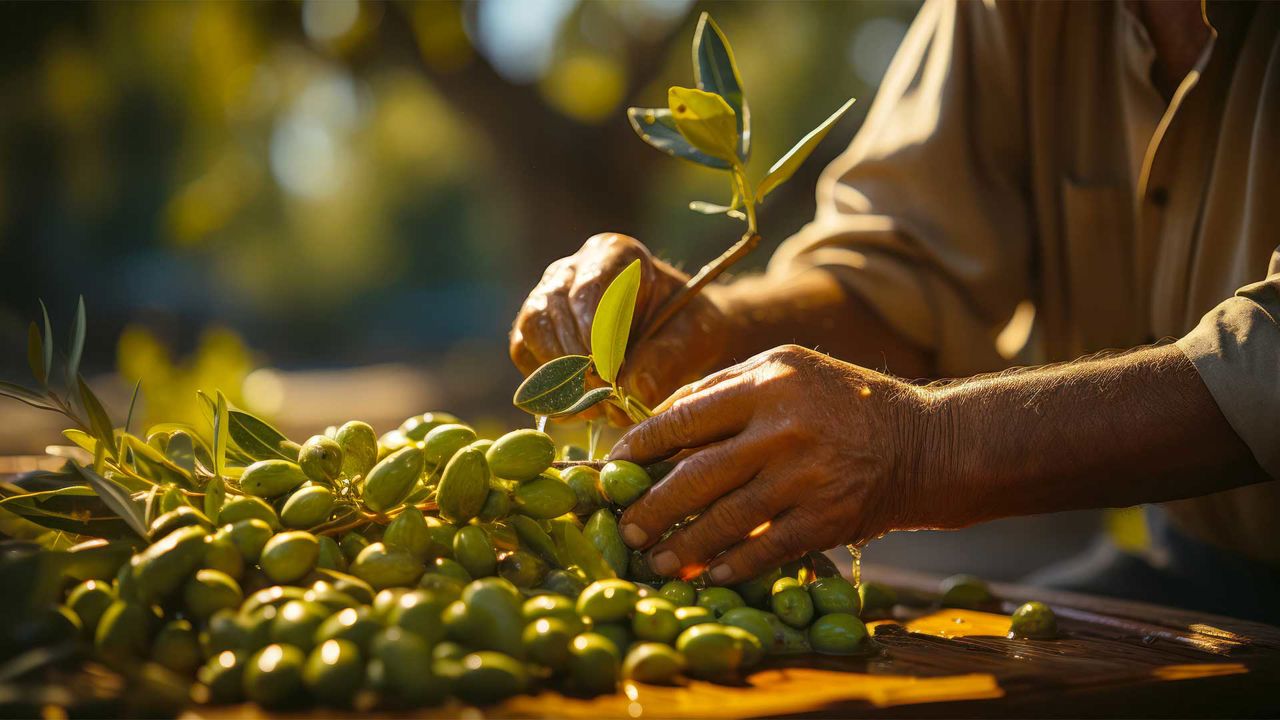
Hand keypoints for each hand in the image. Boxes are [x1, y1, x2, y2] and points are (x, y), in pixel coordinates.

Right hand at [510, 232, 734, 423]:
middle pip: (551, 310)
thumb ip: (667, 359)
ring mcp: (548, 297)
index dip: (596, 338)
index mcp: (613, 254)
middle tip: (604, 400)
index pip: (589, 290)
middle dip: (576, 362)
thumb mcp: (693, 337)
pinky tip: (579, 408)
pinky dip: (547, 386)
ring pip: (532, 331)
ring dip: (559, 376)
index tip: (613, 377)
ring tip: (594, 408)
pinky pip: (525, 354)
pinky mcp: (535, 329)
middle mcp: (571, 270)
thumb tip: (634, 390)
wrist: (677, 335)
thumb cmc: (687, 327)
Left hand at [610, 345, 936, 583]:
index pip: (683, 417)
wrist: (926, 443)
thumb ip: (725, 391)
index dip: (640, 448)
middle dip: (651, 507)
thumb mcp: (788, 371)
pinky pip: (766, 548)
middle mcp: (784, 427)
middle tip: (624, 528)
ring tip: (656, 560)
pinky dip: (733, 565)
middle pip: (696, 475)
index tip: (611, 472)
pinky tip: (708, 574)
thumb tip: (656, 423)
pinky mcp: (827, 518)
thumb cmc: (844, 403)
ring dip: (683, 546)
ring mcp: (807, 475)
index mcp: (767, 382)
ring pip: (725, 519)